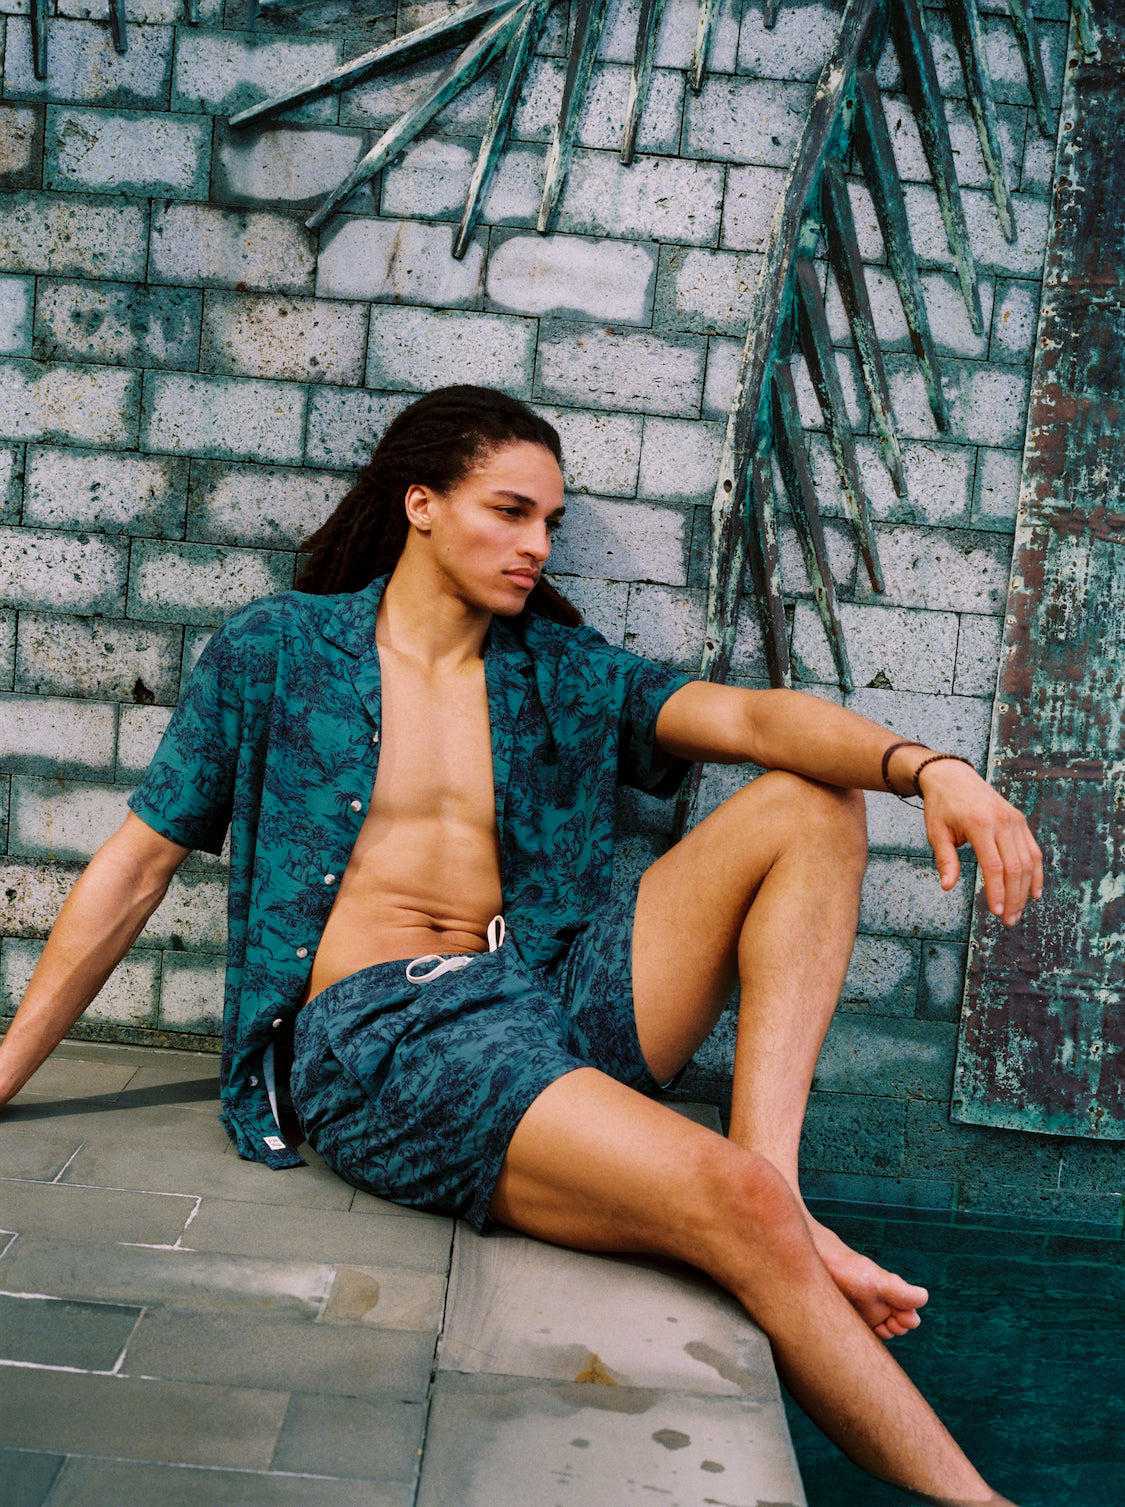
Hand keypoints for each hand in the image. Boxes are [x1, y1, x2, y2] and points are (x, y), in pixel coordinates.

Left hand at [917, 758, 1042, 926]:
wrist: (952, 776)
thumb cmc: (941, 806)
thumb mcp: (935, 832)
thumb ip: (945, 860)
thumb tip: (947, 887)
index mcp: (980, 824)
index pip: (994, 865)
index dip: (997, 891)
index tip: (996, 912)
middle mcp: (1002, 821)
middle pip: (1015, 867)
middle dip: (1013, 897)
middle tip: (1008, 920)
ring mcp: (1014, 820)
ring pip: (1028, 861)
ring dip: (1025, 890)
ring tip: (1017, 912)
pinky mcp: (1019, 821)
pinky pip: (1033, 850)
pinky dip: (1035, 873)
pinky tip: (1033, 893)